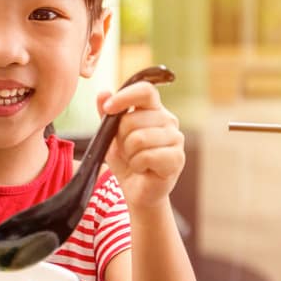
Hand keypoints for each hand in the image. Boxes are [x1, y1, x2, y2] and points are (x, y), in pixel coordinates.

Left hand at [96, 81, 183, 207]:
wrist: (137, 190)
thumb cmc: (126, 160)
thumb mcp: (110, 136)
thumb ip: (106, 115)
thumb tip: (103, 93)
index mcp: (153, 109)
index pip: (144, 90)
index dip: (125, 96)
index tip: (108, 108)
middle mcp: (168, 120)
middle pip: (133, 119)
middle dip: (121, 139)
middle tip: (127, 150)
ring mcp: (176, 138)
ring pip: (138, 139)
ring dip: (129, 154)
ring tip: (136, 160)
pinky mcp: (177, 158)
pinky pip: (146, 156)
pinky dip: (137, 165)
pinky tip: (143, 169)